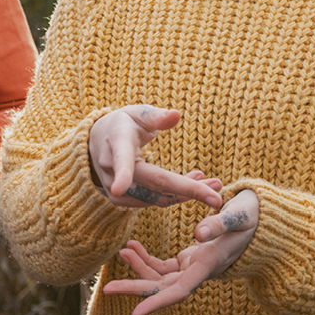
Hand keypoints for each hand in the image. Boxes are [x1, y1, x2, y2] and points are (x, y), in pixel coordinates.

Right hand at [88, 104, 223, 209]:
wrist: (98, 142)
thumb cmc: (123, 123)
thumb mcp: (137, 113)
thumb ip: (156, 116)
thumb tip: (176, 115)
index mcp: (117, 142)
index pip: (121, 159)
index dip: (122, 174)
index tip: (119, 188)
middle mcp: (112, 168)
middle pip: (152, 184)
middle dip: (186, 191)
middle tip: (216, 197)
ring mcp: (114, 188)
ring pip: (156, 198)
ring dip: (187, 194)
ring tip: (214, 185)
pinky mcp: (120, 200)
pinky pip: (152, 201)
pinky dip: (175, 196)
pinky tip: (195, 186)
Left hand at [102, 189, 259, 314]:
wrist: (261, 219)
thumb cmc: (253, 216)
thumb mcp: (238, 215)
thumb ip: (220, 223)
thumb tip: (197, 234)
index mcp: (208, 264)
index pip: (179, 291)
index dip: (157, 303)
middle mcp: (199, 271)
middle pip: (162, 288)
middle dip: (135, 289)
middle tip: (106, 288)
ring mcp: (193, 266)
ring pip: (160, 277)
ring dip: (139, 268)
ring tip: (122, 250)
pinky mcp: (190, 259)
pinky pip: (163, 266)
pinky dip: (146, 258)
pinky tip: (133, 247)